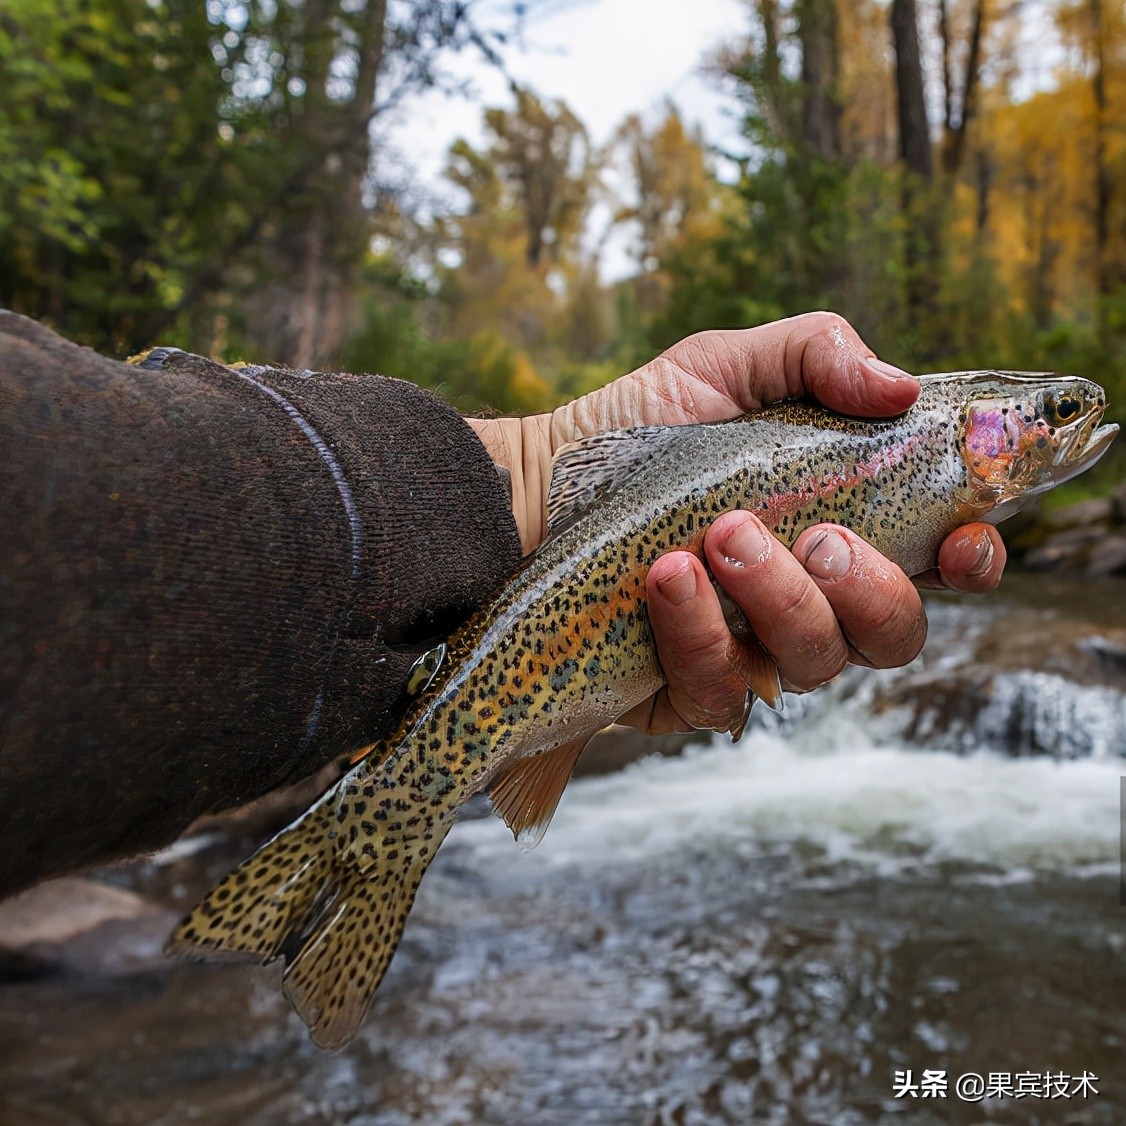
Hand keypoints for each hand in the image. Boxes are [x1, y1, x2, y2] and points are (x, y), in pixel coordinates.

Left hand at [467, 312, 1005, 733]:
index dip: (972, 563)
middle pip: (889, 634)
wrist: (533, 488)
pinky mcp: (686, 692)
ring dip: (778, 600)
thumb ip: (815, 354)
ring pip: (812, 665)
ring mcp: (749, 654)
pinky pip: (721, 693)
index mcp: (838, 529)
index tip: (967, 540)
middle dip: (869, 588)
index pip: (936, 567)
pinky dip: (699, 636)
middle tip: (817, 534)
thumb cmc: (639, 431)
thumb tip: (900, 386)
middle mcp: (805, 602)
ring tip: (720, 537)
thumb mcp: (723, 367)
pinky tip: (666, 579)